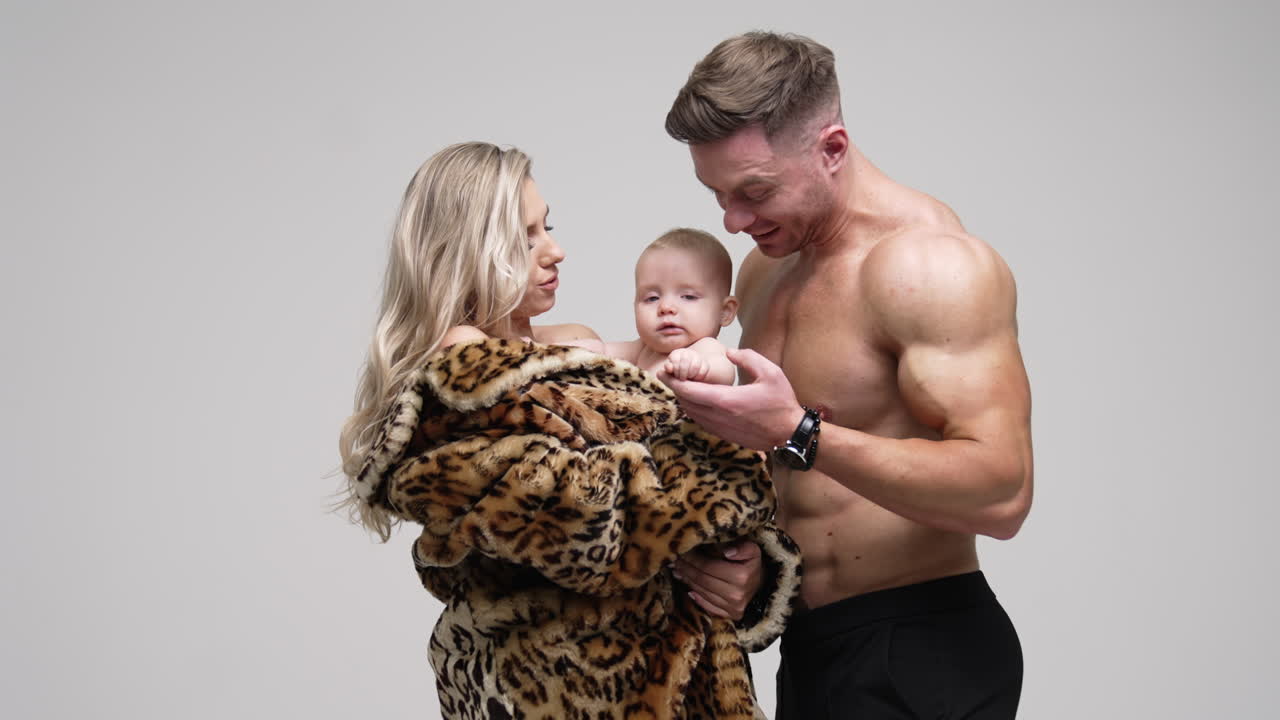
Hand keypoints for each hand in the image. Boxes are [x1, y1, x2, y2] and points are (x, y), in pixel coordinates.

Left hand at [663, 347, 709, 380]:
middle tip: (682, 379)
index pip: (675, 360)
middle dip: (683, 373)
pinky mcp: (705, 363)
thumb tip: (669, 368)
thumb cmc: (675, 373)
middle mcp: (687, 353)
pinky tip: (695, 378)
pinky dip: (699, 376)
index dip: (676, 370)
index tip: (676, 376)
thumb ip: (668, 368)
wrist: (687, 374)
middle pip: (685, 360)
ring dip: (691, 375)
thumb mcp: (670, 370)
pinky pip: (704, 369)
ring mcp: (697, 357)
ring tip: (688, 378)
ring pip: (695, 365)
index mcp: (676, 354)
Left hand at [664, 348, 804, 450]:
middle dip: (675, 388)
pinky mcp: (723, 435)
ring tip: (680, 384)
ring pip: (691, 413)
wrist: (789, 434)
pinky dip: (694, 409)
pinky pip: (700, 421)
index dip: (674, 381)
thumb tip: (728, 353)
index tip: (665, 371)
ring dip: (684, 399)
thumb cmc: (781, 403)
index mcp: (727, 400)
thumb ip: (747, 358)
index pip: (690, 391)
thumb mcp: (770, 372)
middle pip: (686, 402)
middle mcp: (719, 416)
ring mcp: (720, 428)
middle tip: (667, 375)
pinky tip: (697, 399)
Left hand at [672, 539, 762, 619]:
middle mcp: (736, 594)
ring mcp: (733, 607)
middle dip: (686, 569)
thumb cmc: (752, 565)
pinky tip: (688, 588)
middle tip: (675, 561)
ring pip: (703, 592)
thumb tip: (727, 551)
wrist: (763, 586)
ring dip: (687, 581)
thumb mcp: (753, 550)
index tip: (682, 552)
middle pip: (703, 580)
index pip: (708, 567)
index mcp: (741, 576)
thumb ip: (743, 547)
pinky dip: (697, 597)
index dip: (693, 559)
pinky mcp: (730, 615)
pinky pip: (709, 606)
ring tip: (678, 571)